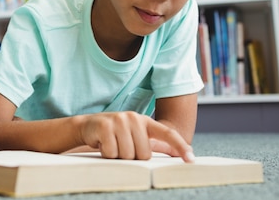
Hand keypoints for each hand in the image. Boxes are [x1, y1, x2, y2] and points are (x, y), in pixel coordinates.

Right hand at [78, 111, 193, 161]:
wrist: (87, 126)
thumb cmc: (114, 133)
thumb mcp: (134, 135)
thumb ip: (152, 142)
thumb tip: (172, 153)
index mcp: (145, 121)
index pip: (167, 134)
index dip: (180, 147)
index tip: (191, 159)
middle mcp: (134, 118)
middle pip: (143, 154)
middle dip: (132, 157)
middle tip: (121, 147)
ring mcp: (119, 120)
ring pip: (127, 155)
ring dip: (118, 156)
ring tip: (112, 145)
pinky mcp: (105, 126)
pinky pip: (112, 152)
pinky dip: (107, 154)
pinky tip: (102, 144)